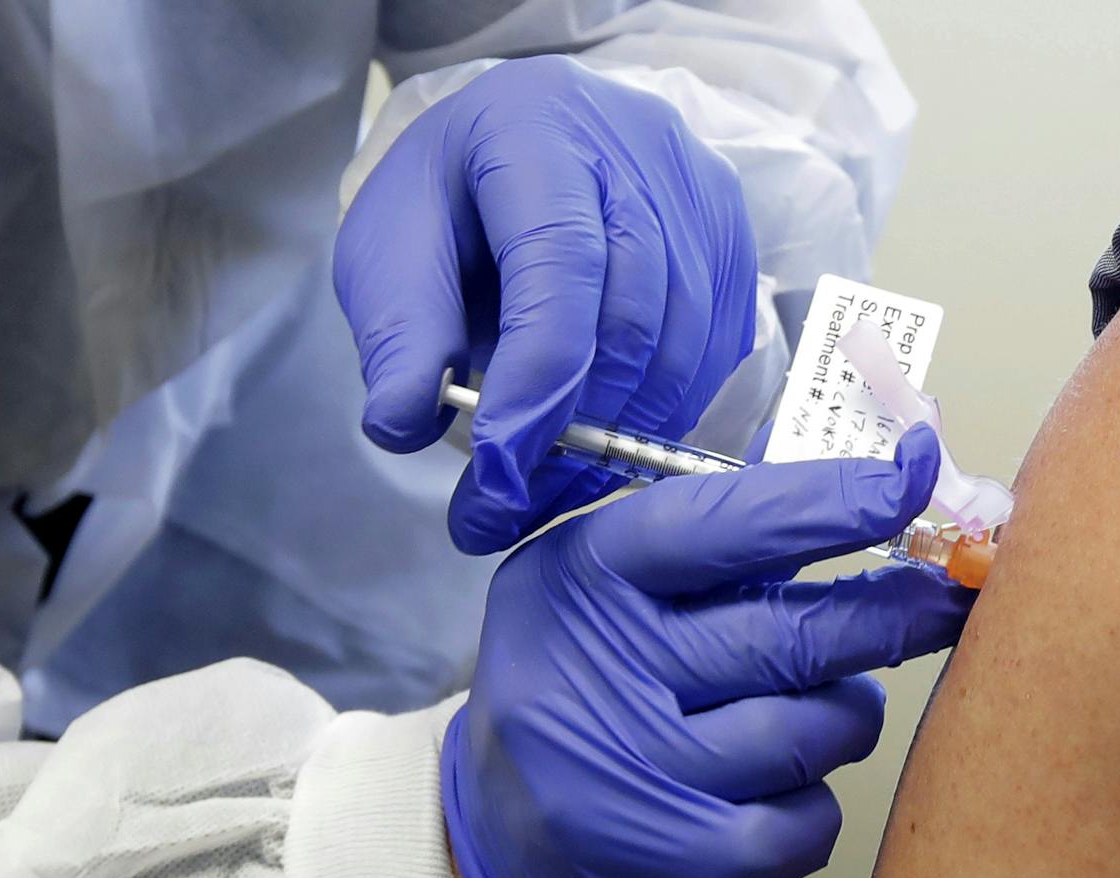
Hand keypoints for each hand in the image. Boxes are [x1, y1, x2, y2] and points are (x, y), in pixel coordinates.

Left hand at [334, 56, 756, 553]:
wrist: (511, 152)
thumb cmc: (444, 201)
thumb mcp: (388, 251)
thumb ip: (398, 332)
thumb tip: (402, 424)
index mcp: (537, 125)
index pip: (559, 264)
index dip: (535, 381)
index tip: (496, 474)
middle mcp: (639, 146)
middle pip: (634, 315)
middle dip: (573, 433)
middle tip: (507, 509)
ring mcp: (699, 192)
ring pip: (684, 346)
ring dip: (619, 442)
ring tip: (546, 494)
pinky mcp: (731, 239)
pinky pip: (713, 352)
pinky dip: (662, 417)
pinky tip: (603, 450)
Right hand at [443, 426, 975, 877]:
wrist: (494, 847)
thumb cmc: (577, 693)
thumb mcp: (602, 594)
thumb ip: (711, 554)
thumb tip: (867, 507)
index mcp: (582, 577)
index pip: (725, 525)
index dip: (831, 502)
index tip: (910, 477)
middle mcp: (599, 668)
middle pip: (793, 635)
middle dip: (890, 617)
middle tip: (942, 603)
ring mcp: (636, 773)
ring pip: (817, 729)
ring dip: (844, 718)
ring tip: (815, 715)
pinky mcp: (676, 865)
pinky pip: (810, 820)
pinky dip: (814, 805)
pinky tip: (775, 796)